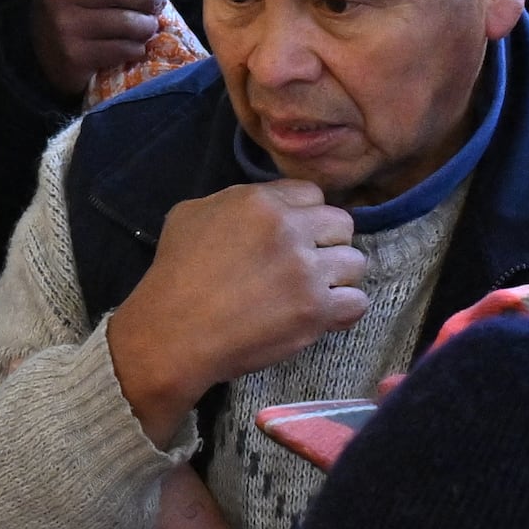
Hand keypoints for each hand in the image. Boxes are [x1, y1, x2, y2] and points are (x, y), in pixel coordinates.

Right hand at [31, 0, 175, 92]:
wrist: (46, 60)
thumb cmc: (69, 12)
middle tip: (158, 2)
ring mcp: (63, 28)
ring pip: (124, 22)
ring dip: (147, 25)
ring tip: (150, 26)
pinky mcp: (74, 57)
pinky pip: (121, 49)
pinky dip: (136, 48)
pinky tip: (136, 47)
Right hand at [105, 179, 367, 441]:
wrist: (171, 334)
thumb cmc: (173, 275)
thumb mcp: (191, 215)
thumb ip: (234, 202)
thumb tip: (262, 208)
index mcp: (261, 202)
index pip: (313, 194)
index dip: (304, 217)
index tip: (293, 237)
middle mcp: (290, 230)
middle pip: (342, 224)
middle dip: (328, 243)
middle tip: (307, 265)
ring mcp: (306, 271)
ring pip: (355, 263)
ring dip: (338, 278)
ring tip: (313, 293)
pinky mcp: (315, 310)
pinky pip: (357, 302)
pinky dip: (342, 310)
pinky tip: (321, 315)